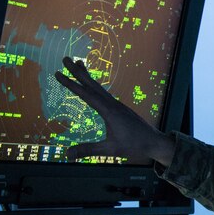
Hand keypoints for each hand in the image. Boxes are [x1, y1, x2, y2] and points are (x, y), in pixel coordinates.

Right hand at [53, 56, 176, 165]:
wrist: (155, 142)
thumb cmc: (134, 146)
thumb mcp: (110, 150)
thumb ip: (88, 150)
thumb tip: (66, 155)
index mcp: (109, 111)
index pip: (86, 95)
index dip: (71, 84)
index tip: (58, 73)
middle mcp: (113, 104)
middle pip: (92, 85)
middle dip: (77, 72)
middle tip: (65, 59)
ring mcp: (118, 105)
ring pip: (99, 87)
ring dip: (87, 76)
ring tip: (79, 63)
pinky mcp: (120, 108)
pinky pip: (104, 93)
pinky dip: (95, 86)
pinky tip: (92, 86)